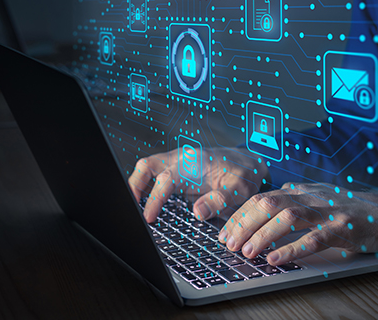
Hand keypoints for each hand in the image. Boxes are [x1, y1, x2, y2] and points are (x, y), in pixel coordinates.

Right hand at [128, 147, 268, 222]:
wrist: (248, 162)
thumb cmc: (243, 174)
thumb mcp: (239, 189)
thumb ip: (219, 200)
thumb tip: (197, 212)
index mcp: (195, 164)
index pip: (166, 179)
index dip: (154, 199)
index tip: (149, 217)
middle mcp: (181, 160)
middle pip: (147, 166)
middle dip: (134, 186)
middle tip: (130, 209)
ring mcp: (177, 164)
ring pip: (147, 168)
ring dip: (138, 186)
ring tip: (135, 209)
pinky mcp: (176, 171)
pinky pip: (155, 175)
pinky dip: (147, 187)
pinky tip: (146, 203)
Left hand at [218, 183, 377, 265]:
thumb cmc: (344, 208)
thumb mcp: (313, 200)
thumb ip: (289, 203)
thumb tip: (260, 212)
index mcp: (300, 191)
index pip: (262, 198)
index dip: (240, 215)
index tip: (225, 232)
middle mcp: (309, 197)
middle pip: (269, 204)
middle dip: (245, 224)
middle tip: (229, 244)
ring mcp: (326, 211)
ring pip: (288, 218)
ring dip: (264, 235)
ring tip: (248, 252)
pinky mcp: (341, 228)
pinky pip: (314, 238)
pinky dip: (292, 249)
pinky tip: (276, 259)